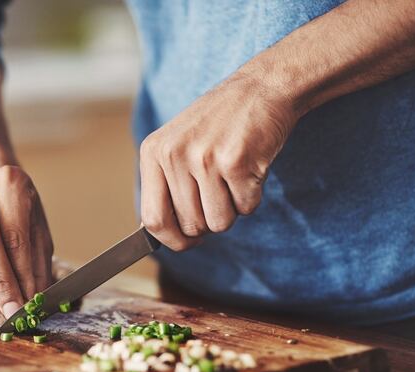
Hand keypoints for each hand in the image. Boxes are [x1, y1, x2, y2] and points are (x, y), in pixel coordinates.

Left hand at [139, 72, 298, 249]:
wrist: (261, 88)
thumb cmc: (219, 123)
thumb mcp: (177, 144)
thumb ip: (165, 185)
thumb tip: (157, 234)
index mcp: (153, 152)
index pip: (153, 219)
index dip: (172, 240)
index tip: (186, 241)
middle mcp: (174, 155)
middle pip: (191, 226)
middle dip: (210, 219)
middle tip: (220, 190)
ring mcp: (204, 158)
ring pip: (219, 223)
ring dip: (232, 209)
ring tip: (233, 177)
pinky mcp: (237, 162)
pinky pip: (246, 208)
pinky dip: (252, 196)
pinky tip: (250, 168)